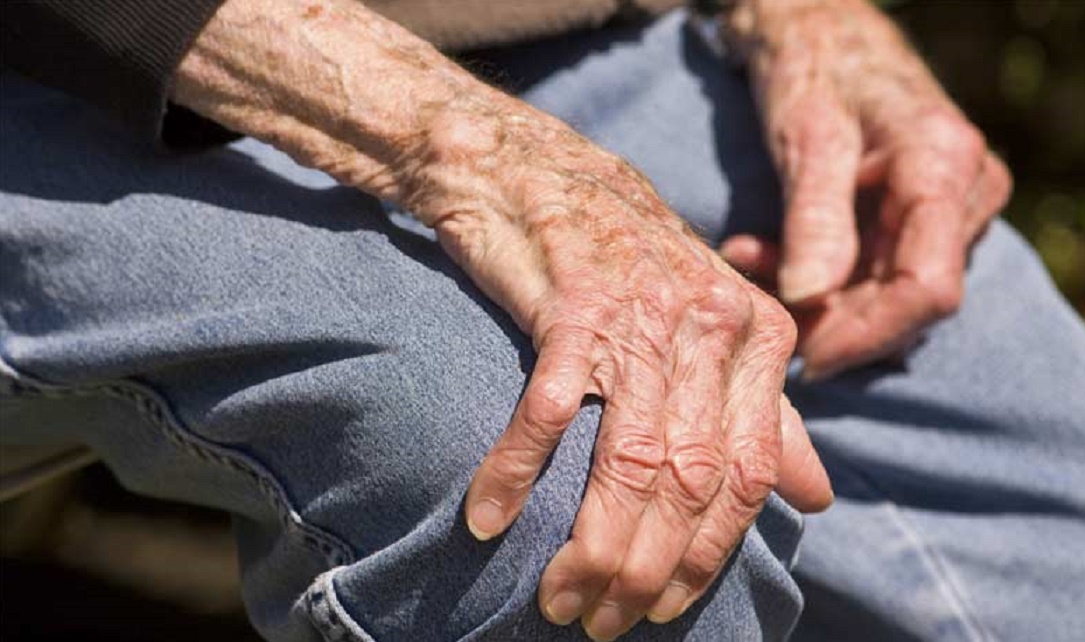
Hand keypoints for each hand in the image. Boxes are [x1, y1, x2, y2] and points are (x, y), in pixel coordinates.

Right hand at [174, 1, 830, 638]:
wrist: (545, 174)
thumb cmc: (631, 260)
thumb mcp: (714, 327)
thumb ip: (768, 413)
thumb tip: (817, 495)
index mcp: (758, 337)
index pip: (748, 475)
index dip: (709, 555)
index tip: (663, 605)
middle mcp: (710, 326)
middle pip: (688, 481)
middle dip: (645, 568)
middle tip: (601, 619)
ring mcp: (641, 314)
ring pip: (627, 462)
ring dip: (590, 545)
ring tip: (558, 598)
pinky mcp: (571, 304)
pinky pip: (547, 413)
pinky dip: (514, 472)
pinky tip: (489, 518)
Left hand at [718, 0, 1011, 379]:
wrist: (816, 24)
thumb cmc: (811, 66)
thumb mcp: (806, 139)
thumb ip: (814, 220)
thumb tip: (809, 301)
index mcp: (943, 166)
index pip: (928, 288)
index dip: (868, 334)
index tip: (808, 358)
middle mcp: (962, 190)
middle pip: (910, 297)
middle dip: (837, 320)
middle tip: (768, 322)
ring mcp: (944, 201)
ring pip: (887, 286)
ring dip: (817, 294)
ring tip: (749, 263)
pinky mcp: (916, 208)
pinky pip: (874, 263)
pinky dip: (818, 270)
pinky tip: (760, 252)